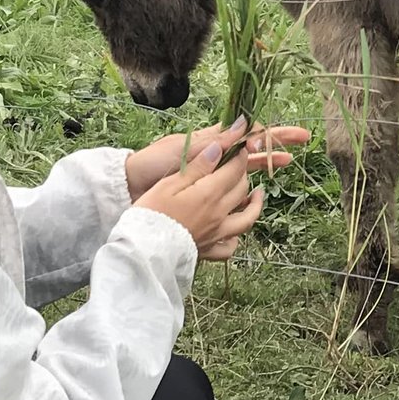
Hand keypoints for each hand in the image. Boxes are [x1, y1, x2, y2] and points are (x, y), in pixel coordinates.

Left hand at [124, 122, 309, 197]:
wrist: (130, 187)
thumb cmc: (154, 164)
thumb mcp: (187, 149)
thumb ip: (218, 142)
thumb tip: (247, 122)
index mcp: (213, 141)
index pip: (251, 133)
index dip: (274, 134)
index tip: (296, 135)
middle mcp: (216, 155)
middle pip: (254, 147)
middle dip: (278, 142)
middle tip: (303, 140)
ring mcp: (211, 172)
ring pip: (247, 166)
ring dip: (267, 163)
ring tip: (287, 163)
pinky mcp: (204, 189)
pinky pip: (232, 187)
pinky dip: (247, 186)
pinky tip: (257, 191)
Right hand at [126, 122, 307, 262]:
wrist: (142, 249)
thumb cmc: (151, 213)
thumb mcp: (170, 183)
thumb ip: (197, 166)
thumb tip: (219, 148)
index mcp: (209, 194)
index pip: (234, 170)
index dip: (239, 156)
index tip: (239, 148)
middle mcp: (219, 214)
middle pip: (241, 190)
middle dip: (243, 174)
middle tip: (238, 166)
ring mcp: (216, 234)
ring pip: (247, 218)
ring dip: (254, 205)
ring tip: (256, 194)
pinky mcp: (208, 251)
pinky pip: (230, 247)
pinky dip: (236, 237)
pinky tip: (234, 231)